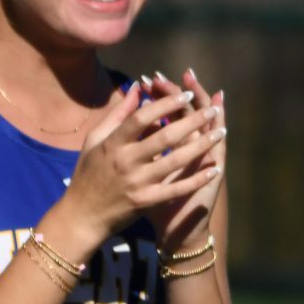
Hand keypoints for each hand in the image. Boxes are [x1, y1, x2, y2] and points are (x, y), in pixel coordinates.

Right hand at [59, 78, 220, 249]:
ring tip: (220, 132)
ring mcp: (138, 182)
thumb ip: (117, 114)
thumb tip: (137, 87)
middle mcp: (126, 161)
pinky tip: (214, 170)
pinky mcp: (146, 201)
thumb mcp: (95, 139)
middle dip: (192, 120)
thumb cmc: (89, 173)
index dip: (164, 104)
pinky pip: (176, 189)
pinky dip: (196, 179)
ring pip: (176, 160)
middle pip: (165, 136)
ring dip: (201, 145)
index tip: (185, 94)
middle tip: (210, 109)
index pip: (142, 118)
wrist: (83, 215)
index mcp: (113, 143)